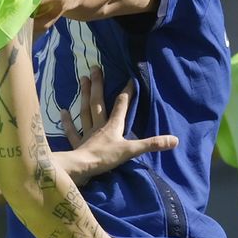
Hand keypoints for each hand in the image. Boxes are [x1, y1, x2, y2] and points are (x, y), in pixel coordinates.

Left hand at [61, 67, 177, 184]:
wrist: (80, 169)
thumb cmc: (105, 158)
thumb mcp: (131, 151)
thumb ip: (152, 144)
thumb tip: (174, 140)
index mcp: (113, 126)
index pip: (121, 105)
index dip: (126, 92)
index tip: (129, 78)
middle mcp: (99, 126)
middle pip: (98, 102)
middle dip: (98, 85)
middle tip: (95, 68)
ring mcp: (86, 134)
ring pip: (85, 111)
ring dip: (84, 95)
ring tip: (82, 79)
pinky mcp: (77, 145)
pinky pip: (72, 131)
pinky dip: (67, 121)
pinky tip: (62, 111)